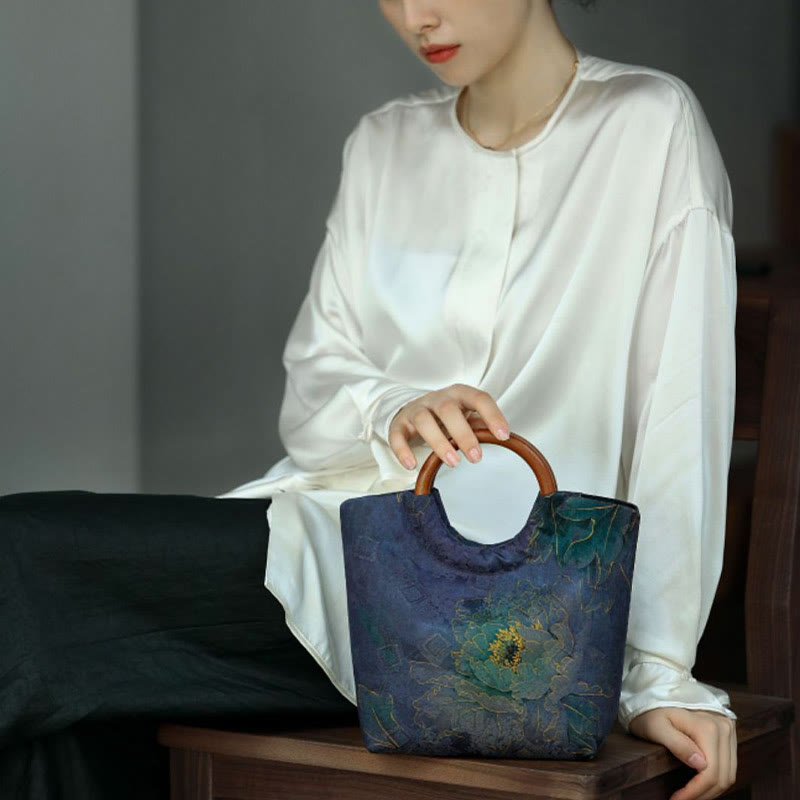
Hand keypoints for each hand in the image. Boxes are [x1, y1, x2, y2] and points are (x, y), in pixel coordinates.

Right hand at [387, 383, 509, 470]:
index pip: (479, 398)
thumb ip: (481, 425)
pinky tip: (412, 466)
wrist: (412, 410)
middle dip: (463, 434)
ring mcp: (416, 410)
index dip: (492, 415)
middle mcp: (437, 398)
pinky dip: (403, 450)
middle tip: (476, 458)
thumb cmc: (447, 416)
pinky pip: (397, 435)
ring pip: (424, 420)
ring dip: (439, 442)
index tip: (504, 436)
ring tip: (453, 462)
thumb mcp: (466, 416)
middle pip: (448, 409)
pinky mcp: (399, 424)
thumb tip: (504, 439)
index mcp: (459, 394)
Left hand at [628, 707, 736, 799]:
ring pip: (729, 772)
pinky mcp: (727, 730)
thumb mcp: (656, 726)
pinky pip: (729, 763)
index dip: (695, 792)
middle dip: (703, 795)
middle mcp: (724, 726)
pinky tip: (699, 782)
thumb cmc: (650, 707)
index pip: (710, 773)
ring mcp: (728, 727)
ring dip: (712, 789)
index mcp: (708, 727)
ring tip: (690, 794)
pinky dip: (717, 777)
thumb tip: (701, 765)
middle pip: (723, 776)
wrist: (655, 687)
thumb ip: (678, 744)